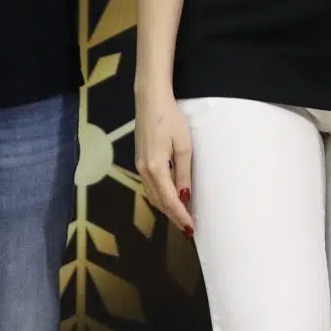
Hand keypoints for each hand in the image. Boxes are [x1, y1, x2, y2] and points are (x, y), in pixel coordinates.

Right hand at [138, 85, 195, 232]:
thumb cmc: (171, 119)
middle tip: (189, 227)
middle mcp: (144, 171)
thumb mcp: (184, 146)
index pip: (169, 200)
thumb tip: (185, 198)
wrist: (150, 101)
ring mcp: (140, 166)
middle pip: (159, 202)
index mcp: (156, 168)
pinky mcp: (140, 161)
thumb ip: (184, 174)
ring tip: (183, 216)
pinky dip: (161, 197)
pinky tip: (172, 198)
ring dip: (167, 208)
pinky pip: (150, 187)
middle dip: (174, 216)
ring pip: (153, 196)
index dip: (180, 216)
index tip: (191, 229)